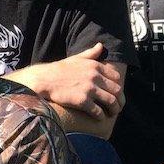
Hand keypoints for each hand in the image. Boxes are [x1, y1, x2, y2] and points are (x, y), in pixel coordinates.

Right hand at [7, 43, 123, 118]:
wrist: (44, 80)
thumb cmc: (59, 70)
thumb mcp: (76, 58)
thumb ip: (91, 53)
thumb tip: (100, 45)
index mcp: (95, 66)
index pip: (116, 77)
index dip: (118, 86)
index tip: (116, 93)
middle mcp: (94, 76)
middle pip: (116, 90)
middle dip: (119, 100)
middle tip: (117, 107)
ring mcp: (89, 89)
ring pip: (111, 101)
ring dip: (113, 109)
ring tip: (111, 114)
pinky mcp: (82, 101)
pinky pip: (98, 111)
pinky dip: (101, 116)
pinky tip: (99, 118)